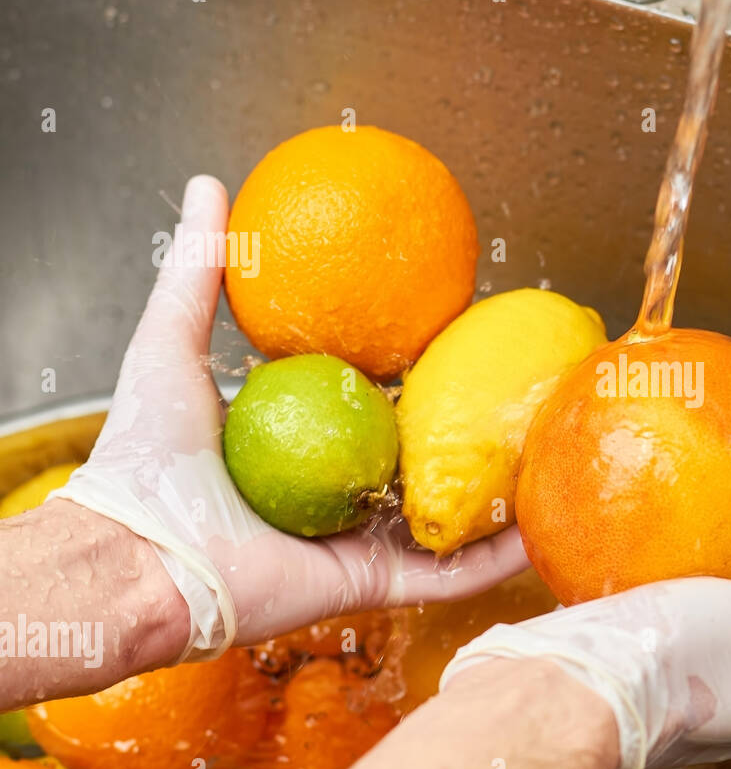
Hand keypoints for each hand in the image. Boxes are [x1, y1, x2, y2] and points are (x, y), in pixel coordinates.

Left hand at [52, 175, 527, 660]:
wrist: (139, 556)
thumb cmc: (147, 460)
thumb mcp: (172, 345)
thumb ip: (198, 270)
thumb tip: (210, 185)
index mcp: (306, 440)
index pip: (380, 398)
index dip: (424, 367)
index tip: (466, 333)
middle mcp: (343, 489)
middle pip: (427, 456)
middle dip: (477, 429)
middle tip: (526, 389)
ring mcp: (366, 540)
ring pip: (453, 515)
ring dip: (505, 492)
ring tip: (553, 455)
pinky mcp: (377, 583)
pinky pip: (451, 574)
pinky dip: (500, 558)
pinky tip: (542, 528)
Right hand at [440, 530, 730, 768]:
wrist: (572, 683)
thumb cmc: (682, 667)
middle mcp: (710, 690)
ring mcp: (655, 669)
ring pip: (680, 601)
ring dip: (683, 561)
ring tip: (678, 513)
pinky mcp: (605, 648)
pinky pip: (625, 598)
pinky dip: (630, 567)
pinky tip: (620, 534)